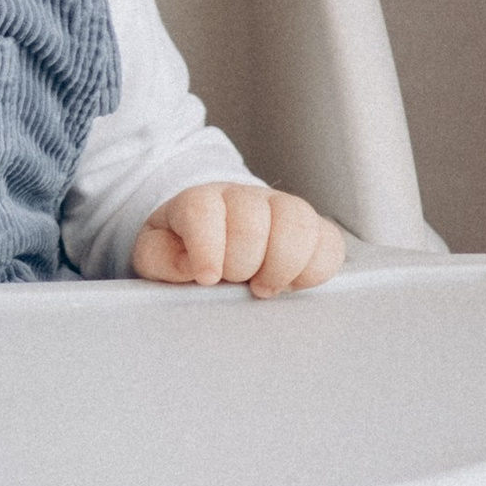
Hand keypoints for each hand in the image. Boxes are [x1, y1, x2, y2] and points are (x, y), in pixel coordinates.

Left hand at [131, 181, 345, 297]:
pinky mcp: (315, 230)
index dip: (207, 246)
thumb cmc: (184, 249)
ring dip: (281, 265)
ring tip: (263, 287)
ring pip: (297, 223)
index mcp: (200, 201)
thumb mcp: (155, 254)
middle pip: (252, 220)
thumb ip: (161, 258)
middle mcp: (245, 198)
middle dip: (241, 263)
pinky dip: (314, 270)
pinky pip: (330, 244)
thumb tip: (190, 266)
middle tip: (233, 283)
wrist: (216, 236)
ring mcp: (283, 210)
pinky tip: (292, 284)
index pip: (204, 210)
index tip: (208, 278)